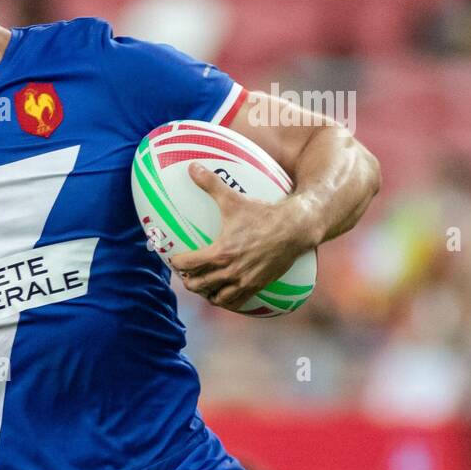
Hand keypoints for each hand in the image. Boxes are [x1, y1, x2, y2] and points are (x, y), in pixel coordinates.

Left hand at [170, 163, 316, 310]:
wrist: (296, 228)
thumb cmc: (263, 213)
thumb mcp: (234, 199)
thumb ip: (211, 184)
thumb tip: (192, 167)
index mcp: (220, 253)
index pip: (187, 264)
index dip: (177, 262)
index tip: (174, 257)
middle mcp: (230, 271)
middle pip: (197, 284)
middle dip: (188, 280)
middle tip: (187, 272)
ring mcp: (244, 281)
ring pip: (216, 298)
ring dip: (207, 293)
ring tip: (204, 283)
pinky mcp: (258, 286)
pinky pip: (236, 302)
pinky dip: (226, 300)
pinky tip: (223, 293)